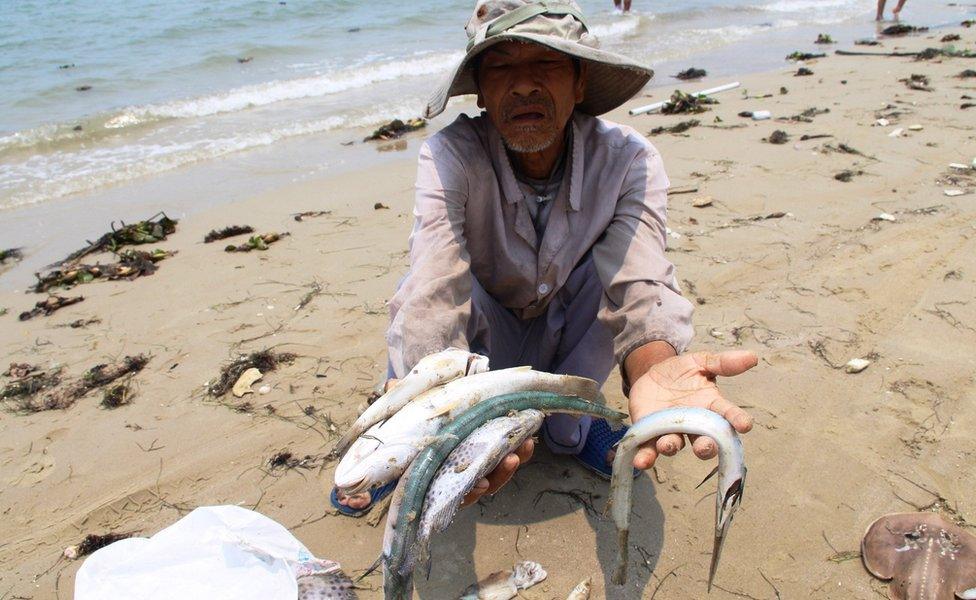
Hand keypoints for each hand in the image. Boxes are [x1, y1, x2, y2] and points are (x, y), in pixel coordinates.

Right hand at [389, 378, 534, 508]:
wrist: (436, 400)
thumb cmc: (417, 411)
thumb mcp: (408, 405)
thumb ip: (401, 399)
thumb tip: (391, 386)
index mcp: (435, 471)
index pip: (451, 492)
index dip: (467, 492)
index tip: (479, 483)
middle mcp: (457, 474)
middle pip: (481, 486)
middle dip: (497, 476)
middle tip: (508, 460)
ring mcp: (477, 464)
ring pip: (498, 475)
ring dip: (511, 464)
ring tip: (523, 446)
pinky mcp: (495, 451)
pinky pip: (510, 458)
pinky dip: (521, 451)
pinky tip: (529, 438)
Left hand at [628, 350, 756, 469]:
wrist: (652, 375)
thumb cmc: (681, 372)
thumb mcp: (700, 362)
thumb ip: (722, 363)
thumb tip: (752, 356)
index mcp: (710, 407)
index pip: (727, 415)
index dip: (737, 420)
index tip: (745, 425)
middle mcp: (693, 425)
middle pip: (704, 442)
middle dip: (705, 447)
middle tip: (705, 446)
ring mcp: (671, 431)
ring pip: (675, 445)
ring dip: (671, 447)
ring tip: (668, 444)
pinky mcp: (649, 433)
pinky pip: (648, 449)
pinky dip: (645, 458)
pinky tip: (641, 462)